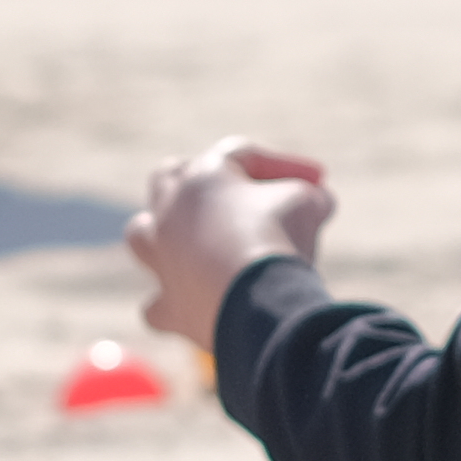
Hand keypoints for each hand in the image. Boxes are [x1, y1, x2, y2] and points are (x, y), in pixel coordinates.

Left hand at [127, 138, 336, 356]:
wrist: (255, 299)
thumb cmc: (278, 237)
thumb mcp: (307, 202)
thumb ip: (307, 195)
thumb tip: (317, 201)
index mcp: (201, 176)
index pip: (240, 155)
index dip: (282, 165)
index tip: (318, 181)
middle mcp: (169, 212)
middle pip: (167, 179)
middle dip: (197, 181)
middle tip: (232, 194)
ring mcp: (161, 259)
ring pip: (141, 235)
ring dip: (163, 236)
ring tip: (193, 243)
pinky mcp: (167, 305)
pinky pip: (156, 305)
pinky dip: (169, 305)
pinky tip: (188, 304)